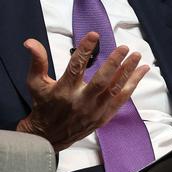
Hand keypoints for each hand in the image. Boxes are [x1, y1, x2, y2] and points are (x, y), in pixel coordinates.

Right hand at [16, 32, 149, 150]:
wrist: (48, 136)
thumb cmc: (42, 104)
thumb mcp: (35, 82)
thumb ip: (37, 61)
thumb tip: (30, 41)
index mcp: (63, 91)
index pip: (75, 67)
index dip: (84, 50)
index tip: (94, 35)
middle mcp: (80, 102)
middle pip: (101, 81)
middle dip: (113, 63)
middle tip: (123, 48)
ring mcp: (94, 111)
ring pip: (114, 90)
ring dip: (127, 72)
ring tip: (137, 56)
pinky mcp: (103, 117)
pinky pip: (120, 100)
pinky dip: (132, 85)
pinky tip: (141, 72)